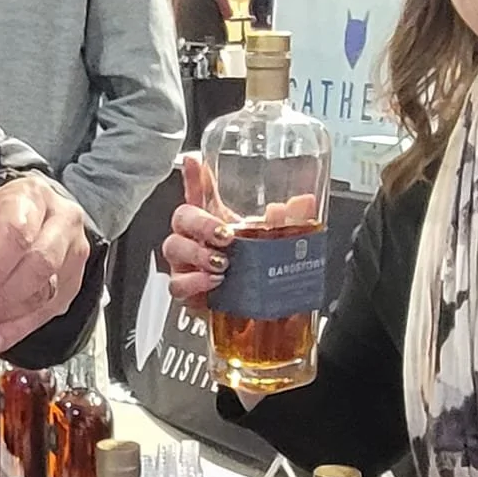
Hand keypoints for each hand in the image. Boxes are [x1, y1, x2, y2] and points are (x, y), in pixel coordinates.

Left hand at [0, 177, 90, 354]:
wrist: (35, 214)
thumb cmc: (3, 215)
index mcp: (30, 197)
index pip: (16, 234)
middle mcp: (60, 222)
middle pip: (37, 266)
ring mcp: (73, 253)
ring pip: (46, 293)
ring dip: (5, 320)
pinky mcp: (74, 282)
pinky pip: (49, 312)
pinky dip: (18, 330)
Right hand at [162, 154, 318, 309]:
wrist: (255, 316)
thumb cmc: (258, 276)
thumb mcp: (275, 246)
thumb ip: (288, 223)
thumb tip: (303, 202)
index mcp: (216, 221)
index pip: (200, 192)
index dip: (194, 175)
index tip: (195, 160)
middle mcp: (196, 239)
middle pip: (182, 217)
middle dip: (201, 224)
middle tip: (224, 234)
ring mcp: (186, 264)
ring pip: (174, 247)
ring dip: (198, 254)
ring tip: (223, 263)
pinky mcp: (186, 290)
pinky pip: (177, 283)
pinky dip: (195, 282)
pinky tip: (214, 283)